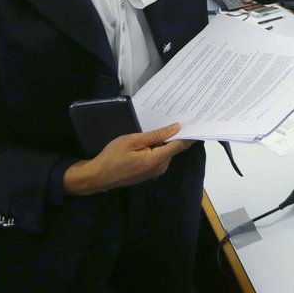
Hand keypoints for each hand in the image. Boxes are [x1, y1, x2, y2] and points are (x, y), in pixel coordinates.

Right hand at [62, 123, 192, 195]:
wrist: (97, 176)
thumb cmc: (113, 156)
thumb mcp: (133, 141)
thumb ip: (156, 135)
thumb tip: (176, 128)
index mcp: (157, 160)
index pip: (180, 145)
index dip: (189, 133)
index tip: (196, 121)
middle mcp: (160, 167)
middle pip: (173, 148)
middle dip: (175, 134)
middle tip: (175, 116)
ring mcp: (155, 172)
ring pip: (166, 152)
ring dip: (165, 141)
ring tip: (161, 125)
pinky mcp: (149, 172)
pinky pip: (159, 157)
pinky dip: (158, 147)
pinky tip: (151, 139)